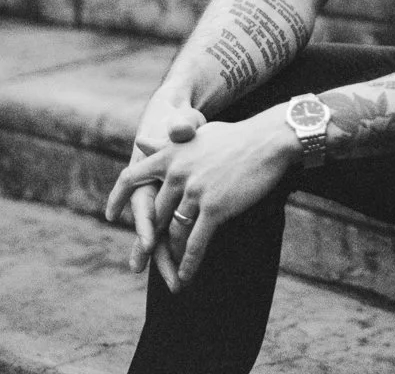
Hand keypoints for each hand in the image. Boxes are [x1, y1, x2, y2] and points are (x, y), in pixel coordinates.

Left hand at [105, 106, 294, 288]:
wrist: (268, 140)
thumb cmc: (235, 137)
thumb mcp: (198, 135)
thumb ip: (168, 144)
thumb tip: (141, 142)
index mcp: (170, 154)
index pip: (132, 177)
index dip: (118, 197)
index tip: (109, 215)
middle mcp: (177, 172)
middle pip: (156, 214)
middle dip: (150, 241)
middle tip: (141, 262)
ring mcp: (194, 191)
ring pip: (175, 232)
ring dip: (172, 256)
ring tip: (171, 274)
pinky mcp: (213, 207)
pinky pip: (196, 242)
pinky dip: (188, 263)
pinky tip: (185, 276)